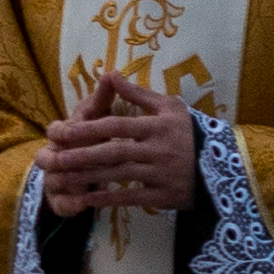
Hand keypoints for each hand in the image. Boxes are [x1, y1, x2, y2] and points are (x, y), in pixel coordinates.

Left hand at [40, 73, 198, 217]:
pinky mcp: (165, 196)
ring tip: (61, 180)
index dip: (88, 130)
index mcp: (157, 125)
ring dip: (88, 179)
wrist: (221, 166)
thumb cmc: (189, 131)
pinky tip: (88, 200)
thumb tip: (108, 73)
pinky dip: (110, 200)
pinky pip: (132, 198)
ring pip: (118, 176)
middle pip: (112, 153)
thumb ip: (137, 93)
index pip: (117, 126)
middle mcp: (158, 149)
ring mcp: (161, 174)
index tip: (62, 132)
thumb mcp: (169, 106)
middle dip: (79, 156)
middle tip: (52, 159)